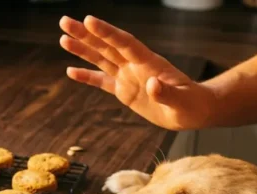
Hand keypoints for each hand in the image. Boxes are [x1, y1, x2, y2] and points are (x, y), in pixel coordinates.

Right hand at [59, 16, 215, 129]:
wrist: (193, 111)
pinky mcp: (124, 90)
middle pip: (106, 46)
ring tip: (63, 38)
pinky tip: (70, 71)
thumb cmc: (192, 105)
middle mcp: (135, 65)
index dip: (106, 32)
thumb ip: (167, 93)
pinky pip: (102, 81)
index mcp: (149, 63)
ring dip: (82, 49)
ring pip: (101, 59)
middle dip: (86, 34)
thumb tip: (152, 84)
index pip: (124, 43)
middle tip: (64, 21)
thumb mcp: (183, 102)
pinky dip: (87, 76)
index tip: (88, 20)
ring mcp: (128, 76)